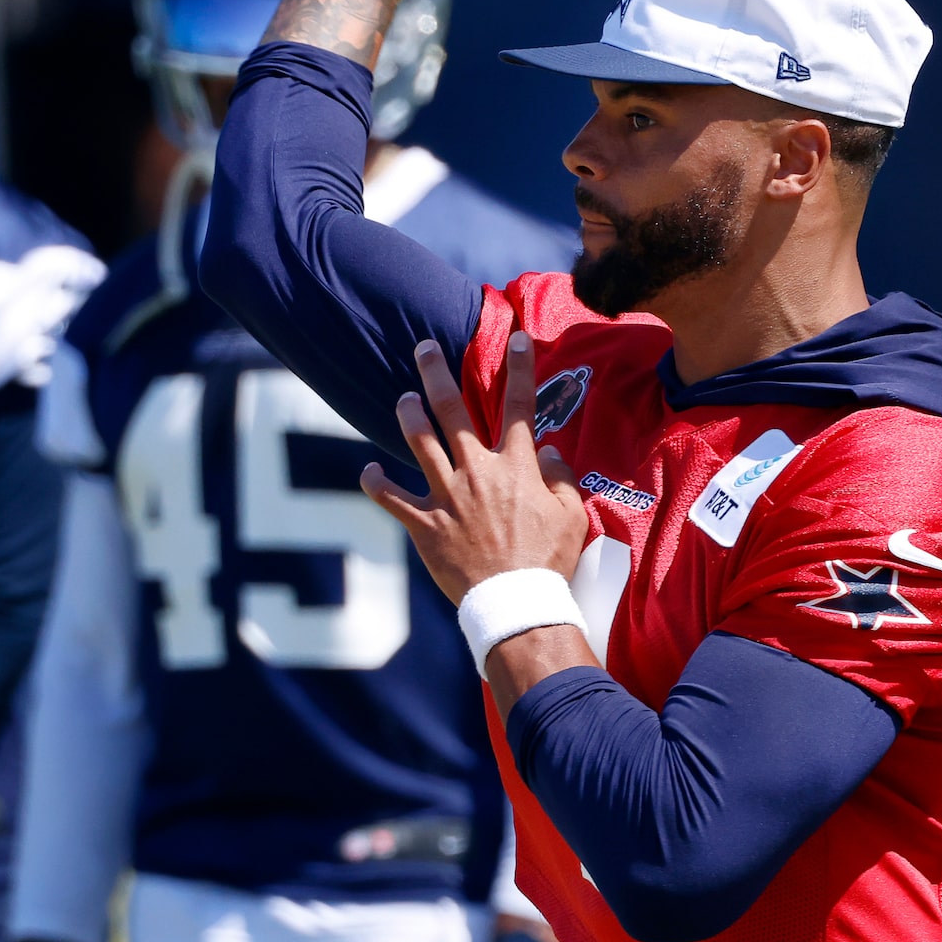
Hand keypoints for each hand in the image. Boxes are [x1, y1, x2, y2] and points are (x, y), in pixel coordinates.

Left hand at [364, 332, 590, 606]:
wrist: (515, 602)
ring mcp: (447, 495)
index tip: (519, 338)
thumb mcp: (573, 517)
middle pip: (453, 412)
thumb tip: (550, 452)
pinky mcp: (424, 523)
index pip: (521, 406)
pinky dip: (376, 483)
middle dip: (437, 374)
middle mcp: (478, 471)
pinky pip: (392, 498)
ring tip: (404, 398)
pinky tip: (369, 471)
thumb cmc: (549, 562)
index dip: (521, 368)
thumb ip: (561, 479)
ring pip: (419, 442)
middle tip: (424, 348)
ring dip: (409, 414)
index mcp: (517, 467)